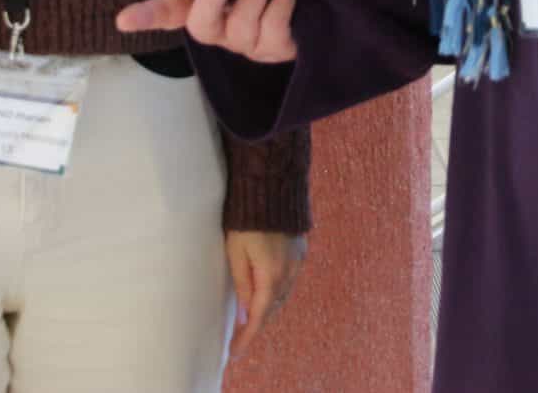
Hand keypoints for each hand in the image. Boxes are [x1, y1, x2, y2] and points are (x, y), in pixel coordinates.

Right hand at [116, 0, 298, 63]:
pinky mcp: (274, 51)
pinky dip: (281, 4)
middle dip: (212, 0)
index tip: (122, 20)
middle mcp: (221, 32)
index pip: (170, 13)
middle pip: (202, 28)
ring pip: (243, 25)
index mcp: (207, 9)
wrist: (311, 2)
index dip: (147, 16)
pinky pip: (273, 29)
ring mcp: (247, 45)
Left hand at [225, 229, 307, 349]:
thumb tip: (246, 314)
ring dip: (268, 308)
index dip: (247, 336)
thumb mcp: (236, 252)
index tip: (235, 350)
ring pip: (283, 295)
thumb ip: (243, 284)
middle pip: (273, 308)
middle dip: (257, 323)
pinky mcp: (301, 251)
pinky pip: (290, 280)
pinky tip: (267, 291)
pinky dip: (277, 291)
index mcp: (271, 275)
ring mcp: (298, 261)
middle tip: (239, 335)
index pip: (258, 316)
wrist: (273, 186)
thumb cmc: (247, 218)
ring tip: (251, 316)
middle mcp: (290, 271)